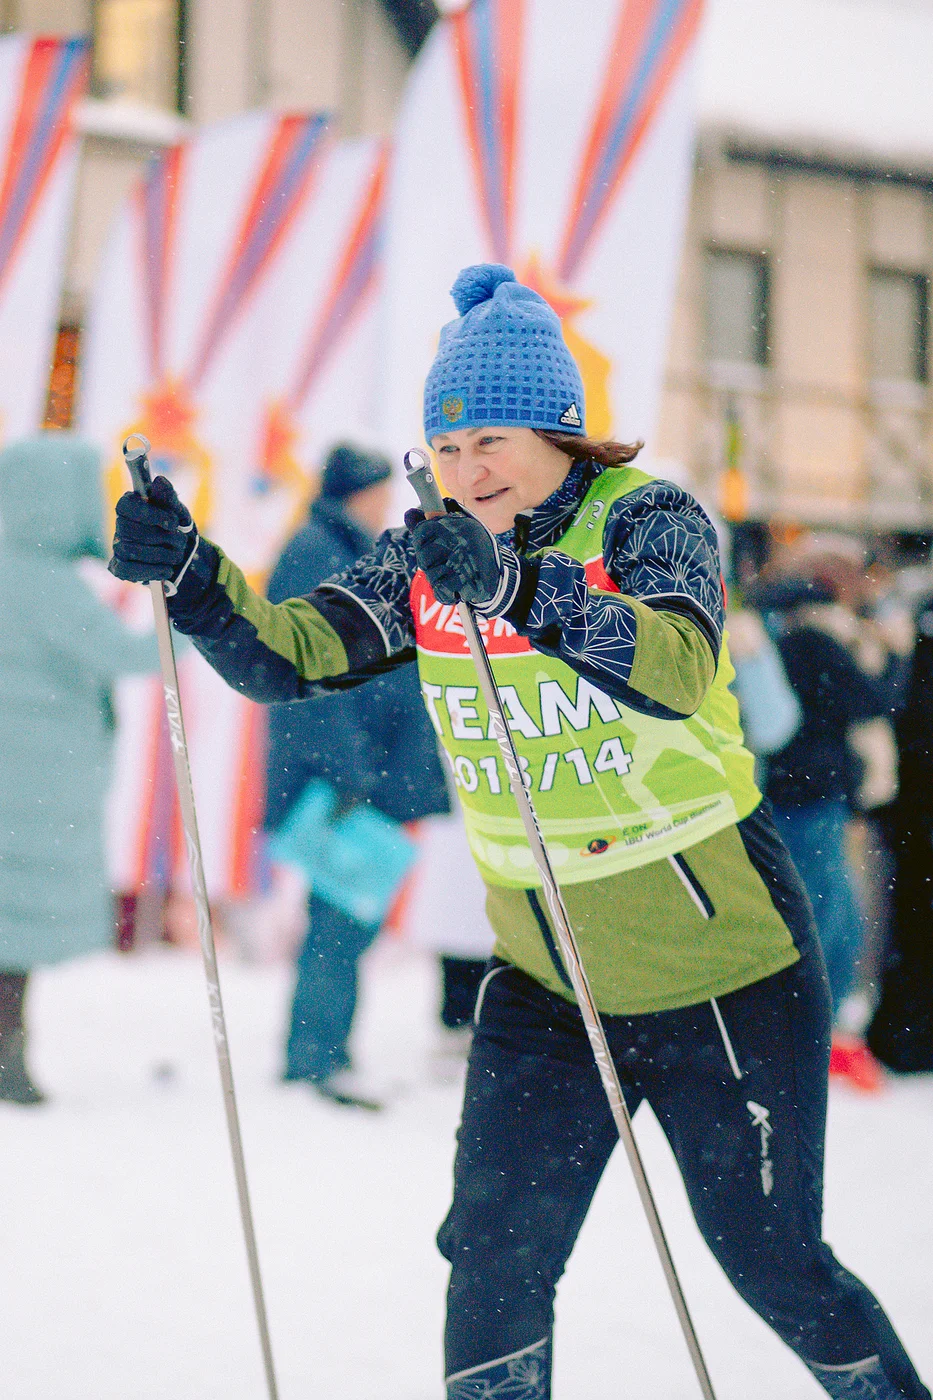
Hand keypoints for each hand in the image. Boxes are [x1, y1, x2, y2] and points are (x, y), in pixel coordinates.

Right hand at [109, 475, 197, 590]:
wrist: (183, 556)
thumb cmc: (176, 528)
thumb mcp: (177, 512)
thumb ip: (168, 498)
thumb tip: (160, 480)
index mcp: (130, 505)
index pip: (127, 506)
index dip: (150, 514)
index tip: (173, 522)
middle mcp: (120, 525)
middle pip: (130, 530)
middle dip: (161, 537)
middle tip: (180, 541)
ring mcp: (118, 547)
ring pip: (130, 550)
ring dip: (161, 555)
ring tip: (177, 555)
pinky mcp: (120, 567)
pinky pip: (127, 570)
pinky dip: (151, 571)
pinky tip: (166, 570)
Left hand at [405, 500, 517, 612]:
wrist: (501, 577)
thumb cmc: (475, 551)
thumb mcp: (459, 530)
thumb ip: (433, 524)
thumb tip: (409, 514)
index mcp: (459, 525)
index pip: (422, 530)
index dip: (422, 540)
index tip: (430, 544)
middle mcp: (461, 541)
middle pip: (424, 555)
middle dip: (429, 563)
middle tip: (445, 563)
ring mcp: (463, 562)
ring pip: (431, 573)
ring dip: (438, 577)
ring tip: (454, 574)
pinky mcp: (465, 584)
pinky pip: (440, 589)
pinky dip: (445, 592)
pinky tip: (456, 586)